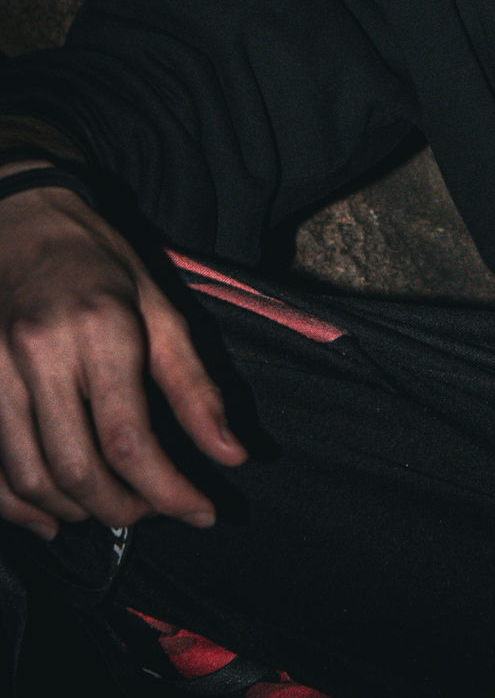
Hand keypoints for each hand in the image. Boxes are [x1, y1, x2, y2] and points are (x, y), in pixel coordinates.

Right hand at [0, 164, 246, 539]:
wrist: (22, 219)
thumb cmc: (100, 262)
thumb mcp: (161, 308)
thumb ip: (196, 387)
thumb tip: (232, 455)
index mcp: (101, 328)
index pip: (130, 438)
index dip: (168, 490)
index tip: (201, 510)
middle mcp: (40, 352)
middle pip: (77, 468)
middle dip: (123, 508)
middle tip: (154, 510)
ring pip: (28, 476)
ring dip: (75, 510)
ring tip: (112, 506)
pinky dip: (15, 504)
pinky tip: (50, 516)